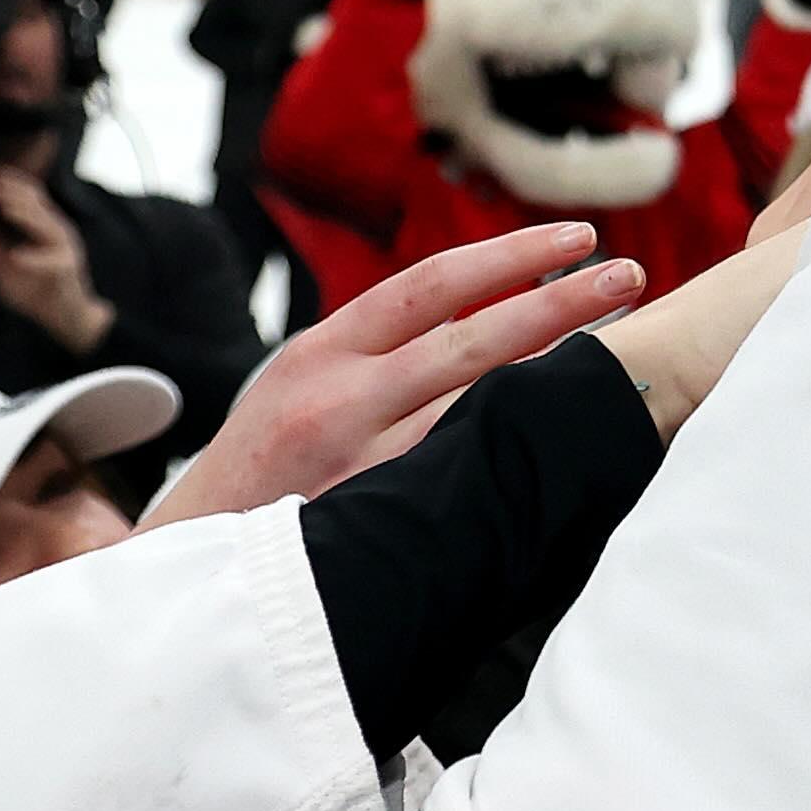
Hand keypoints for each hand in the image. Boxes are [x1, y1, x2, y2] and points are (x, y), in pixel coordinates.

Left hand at [0, 167, 115, 353]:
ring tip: (5, 208)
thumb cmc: (37, 292)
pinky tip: (16, 256)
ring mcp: (64, 249)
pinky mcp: (68, 270)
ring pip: (49, 226)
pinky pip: (52, 263)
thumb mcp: (4, 268)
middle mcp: (56, 232)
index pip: (25, 198)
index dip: (3, 187)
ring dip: (28, 216)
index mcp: (43, 226)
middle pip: (37, 203)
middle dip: (14, 192)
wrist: (65, 318)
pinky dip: (35, 259)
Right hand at [140, 219, 650, 527]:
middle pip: (471, 336)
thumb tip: (476, 322)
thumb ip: (372, 360)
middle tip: (633, 276)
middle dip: (559, 302)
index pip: (431, 284)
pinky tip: (572, 444)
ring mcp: (354, 462)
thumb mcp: (296, 395)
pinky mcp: (368, 520)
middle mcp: (336, 396)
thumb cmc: (259, 477)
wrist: (178, 570)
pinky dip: (515, 455)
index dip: (510, 256)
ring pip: (476, 407)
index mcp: (320, 353)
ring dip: (554, 378)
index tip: (579, 240)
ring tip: (627, 349)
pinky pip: (459, 478)